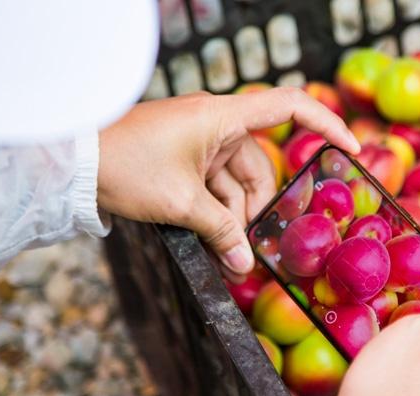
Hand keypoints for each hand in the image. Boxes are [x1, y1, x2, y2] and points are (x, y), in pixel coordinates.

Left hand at [97, 87, 359, 280]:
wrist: (71, 164)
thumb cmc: (125, 167)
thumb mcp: (181, 204)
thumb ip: (220, 231)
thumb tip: (245, 264)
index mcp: (221, 116)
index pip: (287, 107)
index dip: (325, 124)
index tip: (349, 150)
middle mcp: (215, 123)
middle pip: (259, 167)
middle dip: (257, 211)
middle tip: (251, 252)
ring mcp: (200, 141)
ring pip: (236, 183)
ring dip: (234, 220)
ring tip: (228, 259)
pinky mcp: (185, 157)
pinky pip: (214, 186)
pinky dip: (215, 214)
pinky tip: (214, 245)